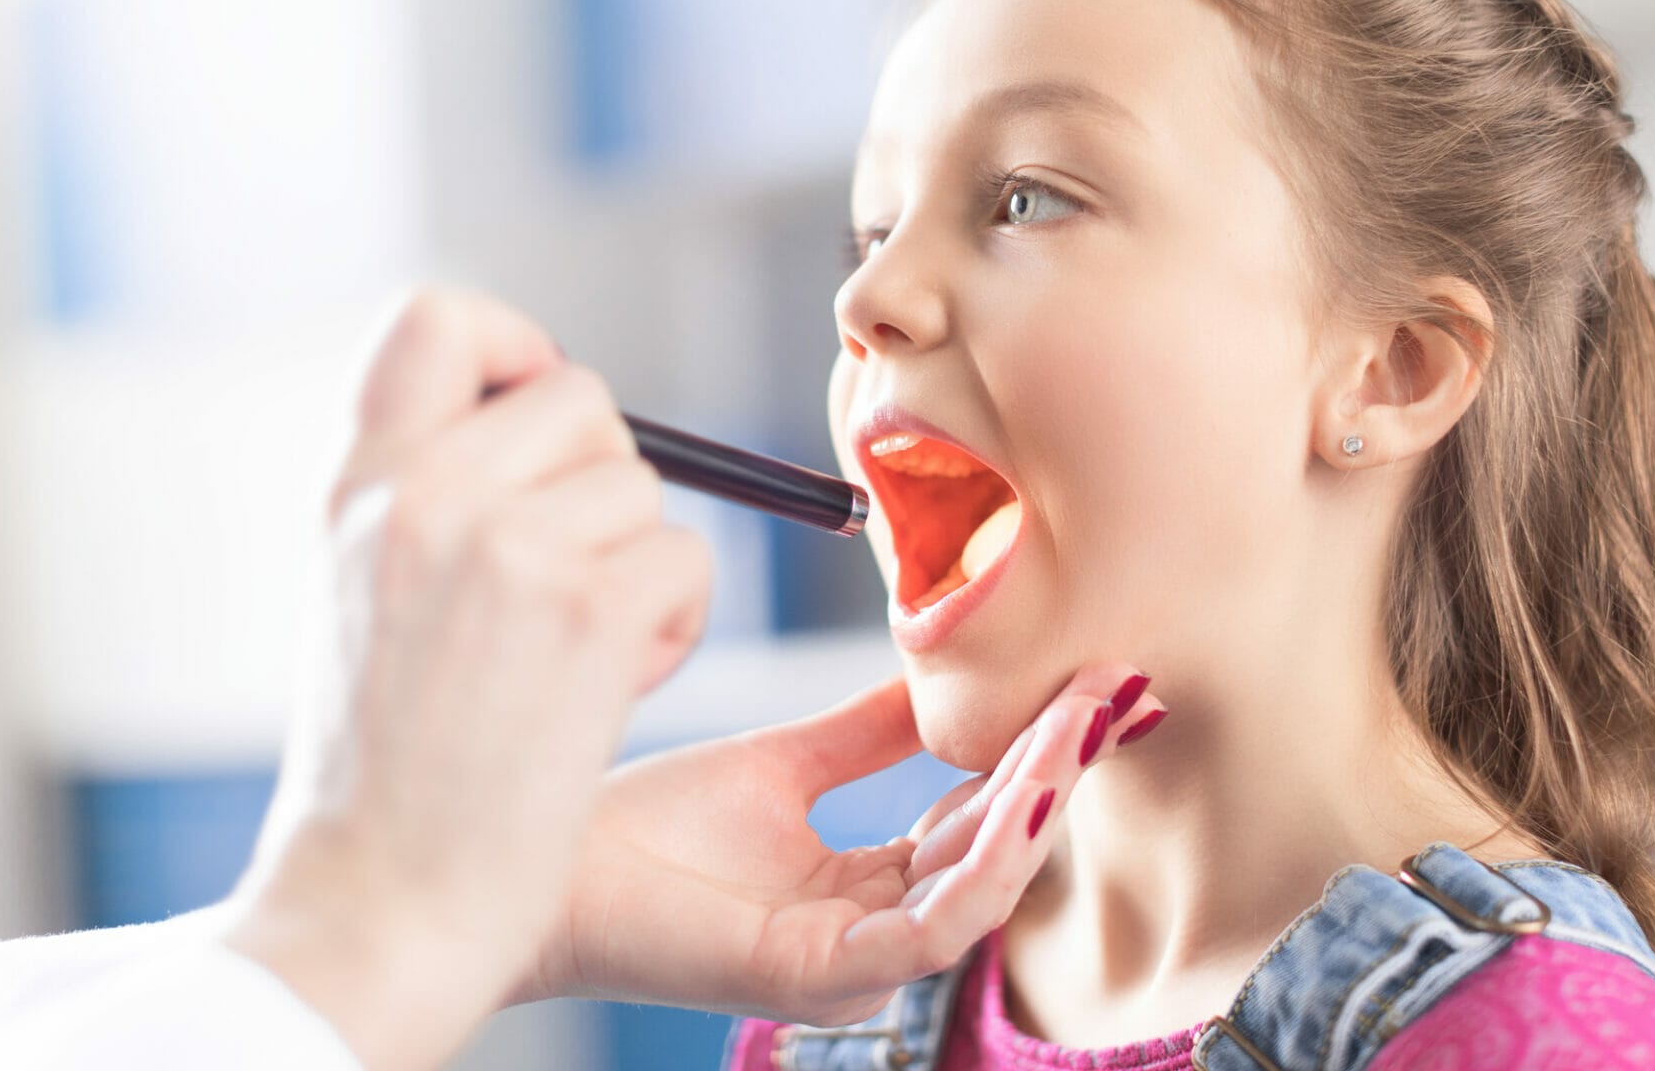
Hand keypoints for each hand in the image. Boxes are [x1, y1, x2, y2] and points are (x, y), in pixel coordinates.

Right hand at [219, 288, 713, 1070]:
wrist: (378, 899)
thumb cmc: (383, 763)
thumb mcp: (363, 583)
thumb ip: (436, 488)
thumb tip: (557, 410)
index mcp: (361, 480)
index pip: (437, 314)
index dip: (513, 344)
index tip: (533, 416)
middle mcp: (427, 491)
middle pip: (585, 397)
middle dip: (603, 484)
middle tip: (564, 583)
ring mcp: (508, 546)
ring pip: (648, 491)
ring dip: (638, 570)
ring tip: (570, 658)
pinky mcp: (586, 613)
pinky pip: (684, 563)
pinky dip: (669, 629)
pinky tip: (606, 690)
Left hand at [522, 661, 1164, 1025]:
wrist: (543, 863)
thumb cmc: (643, 828)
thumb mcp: (779, 764)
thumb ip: (865, 735)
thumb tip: (940, 677)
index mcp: (860, 892)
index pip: (976, 825)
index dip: (1037, 756)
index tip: (1087, 683)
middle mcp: (865, 938)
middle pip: (993, 857)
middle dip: (1056, 771)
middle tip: (1110, 690)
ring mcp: (843, 967)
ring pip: (977, 893)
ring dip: (1036, 806)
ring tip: (1076, 725)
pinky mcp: (810, 977)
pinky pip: (925, 932)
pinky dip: (983, 866)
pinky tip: (1018, 793)